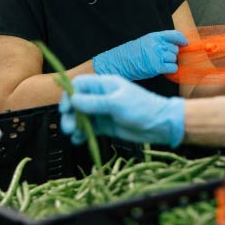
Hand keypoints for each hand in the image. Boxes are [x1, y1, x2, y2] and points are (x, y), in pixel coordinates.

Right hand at [59, 74, 184, 146]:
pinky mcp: (104, 126)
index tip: (66, 108)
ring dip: (74, 125)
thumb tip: (72, 100)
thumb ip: (94, 103)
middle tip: (69, 127)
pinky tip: (79, 140)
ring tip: (74, 135)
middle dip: (70, 114)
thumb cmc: (142, 108)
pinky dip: (81, 134)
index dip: (69, 94)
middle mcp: (100, 96)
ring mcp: (102, 111)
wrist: (159, 125)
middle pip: (76, 102)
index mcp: (104, 84)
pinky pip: (88, 128)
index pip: (79, 84)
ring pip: (80, 116)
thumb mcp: (117, 104)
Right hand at [93, 30, 187, 79]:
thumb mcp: (145, 42)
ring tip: (159, 64)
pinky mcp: (157, 66)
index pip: (174, 35)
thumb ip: (160, 43)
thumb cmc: (131, 54)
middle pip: (175, 49)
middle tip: (162, 58)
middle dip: (172, 54)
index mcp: (154, 36)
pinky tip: (163, 70)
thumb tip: (176, 46)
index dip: (181, 40)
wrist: (119, 63)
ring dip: (169, 63)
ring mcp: (157, 55)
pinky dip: (170, 70)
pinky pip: (173, 68)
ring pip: (174, 59)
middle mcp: (157, 44)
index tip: (184, 44)